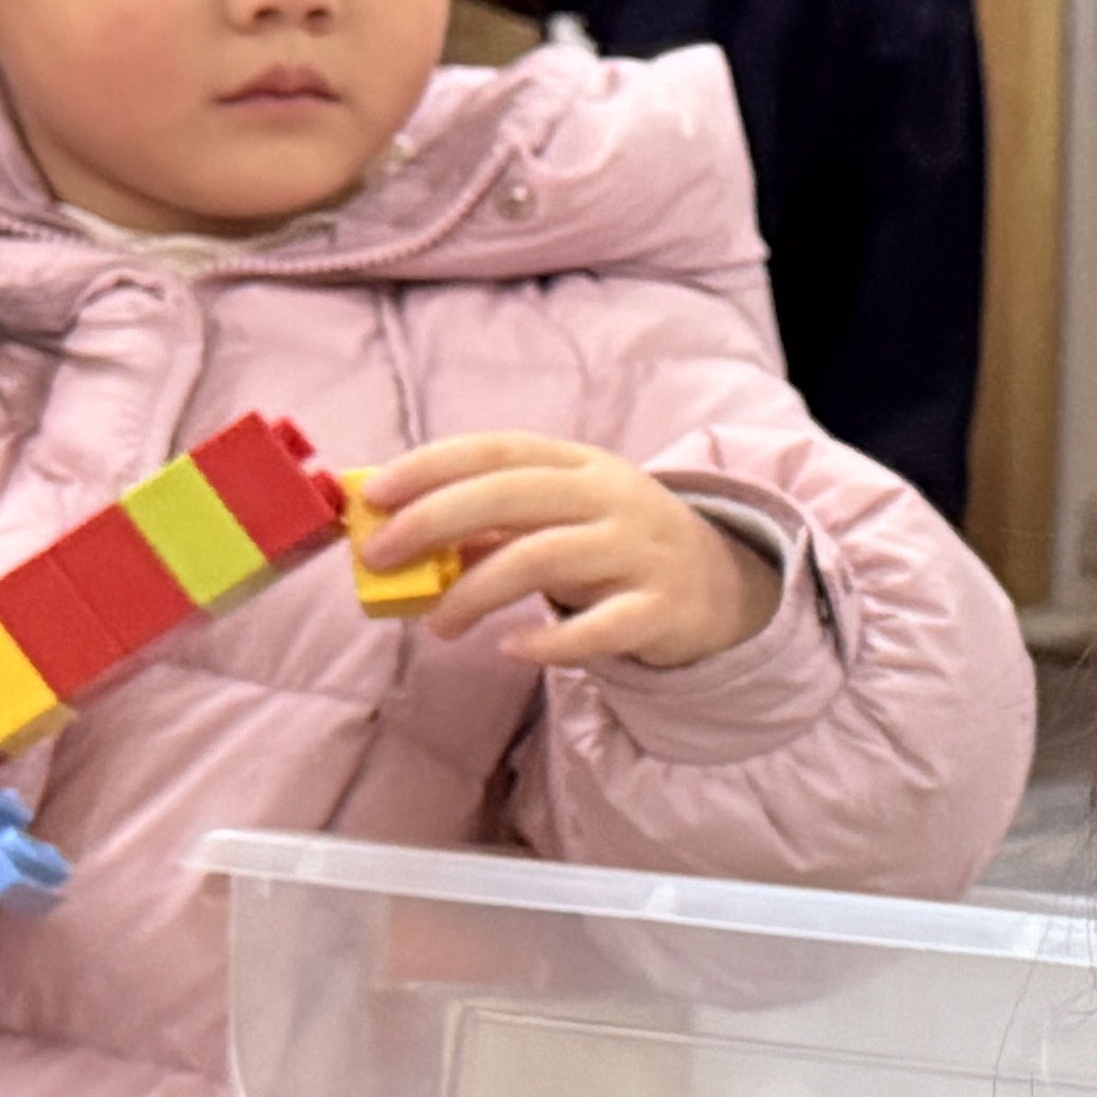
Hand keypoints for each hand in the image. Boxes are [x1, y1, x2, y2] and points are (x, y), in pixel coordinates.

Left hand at [350, 434, 783, 672]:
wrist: (722, 586)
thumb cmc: (615, 548)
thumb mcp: (559, 520)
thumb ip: (489, 527)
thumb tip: (401, 541)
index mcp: (579, 464)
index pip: (496, 449)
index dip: (431, 466)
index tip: (374, 494)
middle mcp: (611, 498)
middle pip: (512, 496)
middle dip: (435, 521)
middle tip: (380, 558)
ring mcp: (639, 552)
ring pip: (544, 558)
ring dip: (475, 591)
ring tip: (438, 624)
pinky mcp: (660, 609)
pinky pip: (599, 627)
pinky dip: (549, 640)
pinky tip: (510, 648)